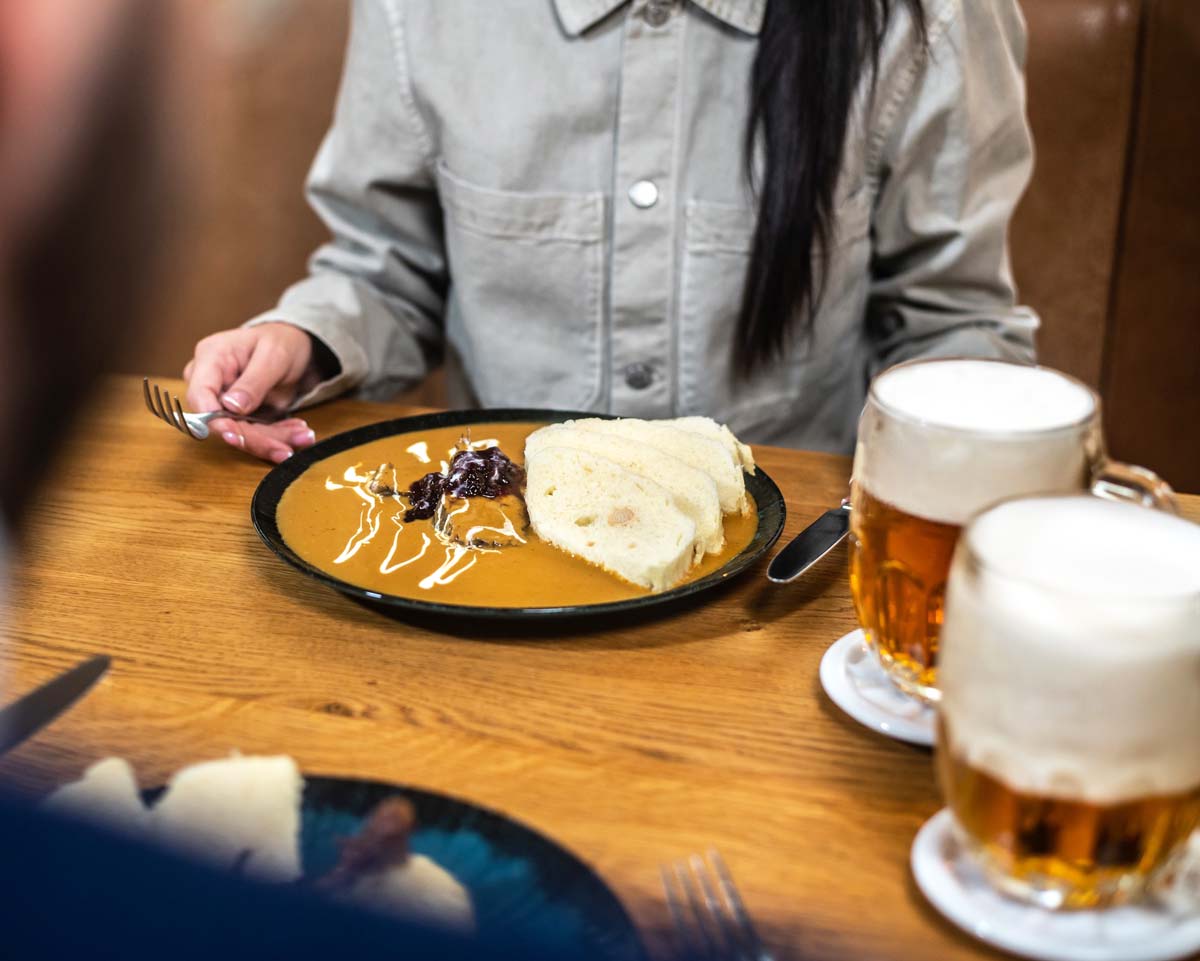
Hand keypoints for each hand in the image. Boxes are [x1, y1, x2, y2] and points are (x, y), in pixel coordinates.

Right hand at [184, 323, 321, 462]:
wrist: (294, 346)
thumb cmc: (280, 341)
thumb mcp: (273, 355)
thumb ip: (253, 381)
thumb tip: (230, 407)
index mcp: (210, 358)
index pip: (199, 395)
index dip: (213, 420)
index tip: (234, 436)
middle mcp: (212, 383)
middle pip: (222, 422)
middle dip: (256, 438)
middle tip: (285, 448)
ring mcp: (224, 402)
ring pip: (241, 433)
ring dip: (273, 441)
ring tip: (303, 436)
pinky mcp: (240, 416)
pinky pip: (255, 433)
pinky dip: (278, 437)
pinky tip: (299, 433)